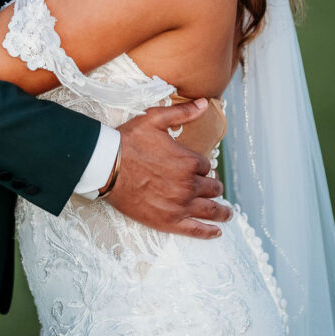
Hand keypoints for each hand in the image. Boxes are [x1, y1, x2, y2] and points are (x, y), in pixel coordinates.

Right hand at [106, 99, 231, 239]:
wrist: (106, 166)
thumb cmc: (128, 141)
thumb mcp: (155, 119)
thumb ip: (182, 113)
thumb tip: (204, 103)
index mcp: (188, 161)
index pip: (206, 166)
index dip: (202, 167)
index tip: (198, 168)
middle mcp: (188, 185)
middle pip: (211, 188)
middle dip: (213, 187)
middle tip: (213, 188)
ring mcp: (180, 205)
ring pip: (210, 210)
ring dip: (222, 211)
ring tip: (228, 213)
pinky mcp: (168, 221)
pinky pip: (196, 230)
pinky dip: (209, 231)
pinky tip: (216, 231)